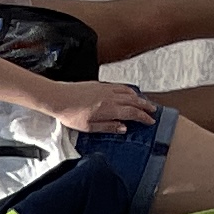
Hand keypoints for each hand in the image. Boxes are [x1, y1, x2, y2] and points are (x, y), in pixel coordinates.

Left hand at [43, 80, 159, 136]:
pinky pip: (120, 86)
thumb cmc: (71, 114)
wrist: (59, 97)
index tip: (150, 121)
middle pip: (134, 101)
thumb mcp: (89, 127)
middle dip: (145, 106)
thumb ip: (108, 127)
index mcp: (109, 109)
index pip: (132, 113)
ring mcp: (107, 89)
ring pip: (129, 92)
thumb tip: (124, 128)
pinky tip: (130, 93)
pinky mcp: (101, 84)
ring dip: (139, 98)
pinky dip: (129, 90)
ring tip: (145, 103)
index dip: (143, 117)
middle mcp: (111, 97)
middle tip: (153, 111)